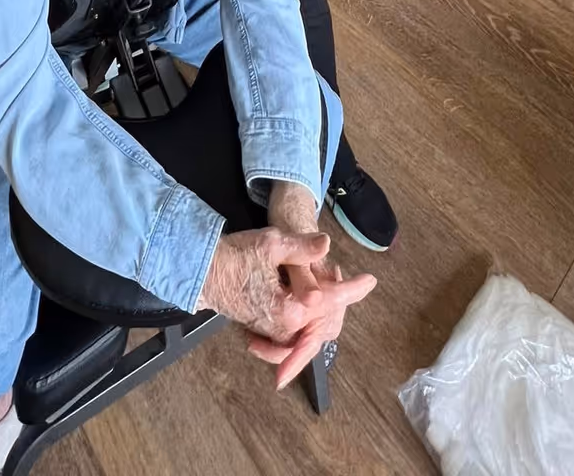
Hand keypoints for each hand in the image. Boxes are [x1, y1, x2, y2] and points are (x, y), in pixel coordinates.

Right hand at [249, 181, 376, 388]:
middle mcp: (285, 327)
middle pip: (324, 321)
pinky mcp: (266, 328)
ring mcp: (274, 331)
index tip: (370, 280)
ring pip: (311, 327)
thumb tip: (326, 244)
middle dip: (338, 301)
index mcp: (290, 310)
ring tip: (330, 284)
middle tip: (343, 274)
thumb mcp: (271, 242)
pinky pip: (295, 330)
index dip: (352, 290)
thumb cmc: (233, 256)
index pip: (330, 301)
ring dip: (322, 310)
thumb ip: (302, 247)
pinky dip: (306, 316)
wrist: (202, 271)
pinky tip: (308, 297)